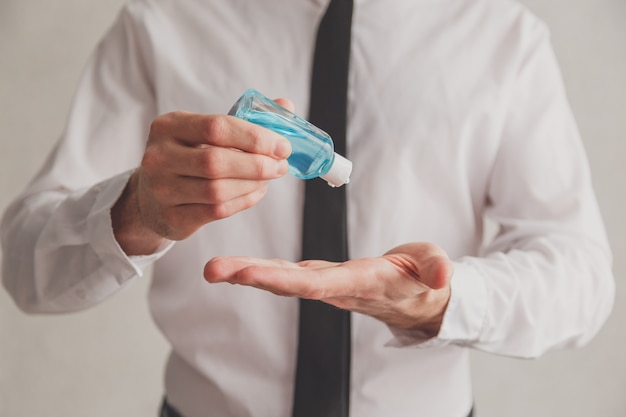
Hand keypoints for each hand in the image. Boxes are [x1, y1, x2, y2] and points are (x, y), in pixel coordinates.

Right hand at [112, 99, 293, 254]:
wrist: (151, 197)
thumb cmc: (188, 156)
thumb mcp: (206, 132)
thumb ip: (245, 119)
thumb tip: (286, 106)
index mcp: (168, 126)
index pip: (217, 127)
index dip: (254, 137)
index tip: (282, 146)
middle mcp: (159, 157)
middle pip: (216, 161)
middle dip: (257, 165)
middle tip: (281, 166)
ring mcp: (161, 190)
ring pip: (218, 190)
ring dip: (253, 184)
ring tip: (268, 178)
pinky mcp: (172, 218)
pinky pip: (217, 210)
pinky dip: (244, 201)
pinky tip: (256, 192)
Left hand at [204, 242, 452, 335]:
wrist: (419, 300)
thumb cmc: (425, 280)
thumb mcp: (435, 270)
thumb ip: (436, 270)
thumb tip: (441, 277)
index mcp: (361, 282)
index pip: (316, 283)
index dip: (282, 279)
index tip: (249, 274)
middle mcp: (336, 287)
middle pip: (288, 283)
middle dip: (250, 276)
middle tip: (212, 270)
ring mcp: (327, 284)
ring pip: (283, 278)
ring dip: (247, 274)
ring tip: (213, 269)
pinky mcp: (324, 277)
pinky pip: (288, 273)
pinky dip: (260, 270)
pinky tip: (237, 268)